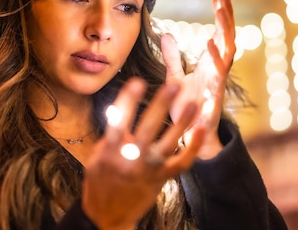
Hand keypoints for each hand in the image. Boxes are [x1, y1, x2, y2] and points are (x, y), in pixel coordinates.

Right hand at [82, 78, 204, 229]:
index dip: (128, 100)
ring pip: (168, 144)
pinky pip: (181, 163)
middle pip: (148, 128)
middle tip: (173, 85)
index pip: (118, 121)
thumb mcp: (96, 158)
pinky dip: (193, 147)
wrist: (108, 217)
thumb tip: (117, 110)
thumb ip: (109, 136)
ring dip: (182, 123)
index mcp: (110, 152)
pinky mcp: (161, 179)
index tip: (138, 81)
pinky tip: (201, 130)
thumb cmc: (100, 182)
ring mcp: (148, 170)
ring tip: (194, 103)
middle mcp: (130, 160)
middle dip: (161, 105)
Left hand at [162, 0, 235, 159]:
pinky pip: (219, 75)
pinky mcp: (215, 95)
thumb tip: (167, 35)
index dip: (221, 16)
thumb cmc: (186, 108)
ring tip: (220, 13)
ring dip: (225, 31)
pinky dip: (215, 59)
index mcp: (209, 64)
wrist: (190, 137)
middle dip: (226, 17)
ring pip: (228, 52)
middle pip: (227, 38)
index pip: (219, 34)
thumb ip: (173, 58)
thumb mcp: (176, 78)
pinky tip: (208, 44)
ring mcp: (218, 82)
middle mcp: (217, 70)